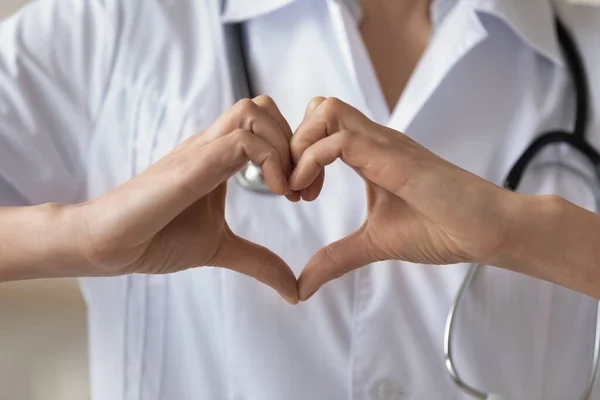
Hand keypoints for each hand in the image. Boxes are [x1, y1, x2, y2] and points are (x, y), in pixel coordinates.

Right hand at [75, 96, 298, 302]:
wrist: (109, 244)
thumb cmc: (156, 239)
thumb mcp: (221, 249)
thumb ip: (258, 261)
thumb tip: (294, 290)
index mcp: (219, 157)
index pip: (267, 123)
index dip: (295, 151)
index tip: (302, 193)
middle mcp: (211, 145)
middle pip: (264, 106)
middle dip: (296, 143)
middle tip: (301, 189)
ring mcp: (201, 150)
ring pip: (255, 111)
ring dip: (284, 147)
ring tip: (286, 190)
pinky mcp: (192, 164)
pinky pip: (242, 140)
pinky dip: (270, 161)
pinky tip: (274, 193)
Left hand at [290, 97, 518, 299]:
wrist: (487, 232)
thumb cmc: (441, 230)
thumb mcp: (373, 244)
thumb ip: (336, 258)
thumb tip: (302, 286)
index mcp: (370, 153)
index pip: (320, 124)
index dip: (296, 153)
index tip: (295, 194)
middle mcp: (374, 140)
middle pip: (317, 107)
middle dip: (290, 144)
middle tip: (292, 189)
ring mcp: (384, 144)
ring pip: (324, 110)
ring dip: (299, 148)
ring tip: (300, 190)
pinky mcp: (393, 157)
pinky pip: (339, 141)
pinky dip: (312, 162)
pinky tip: (311, 193)